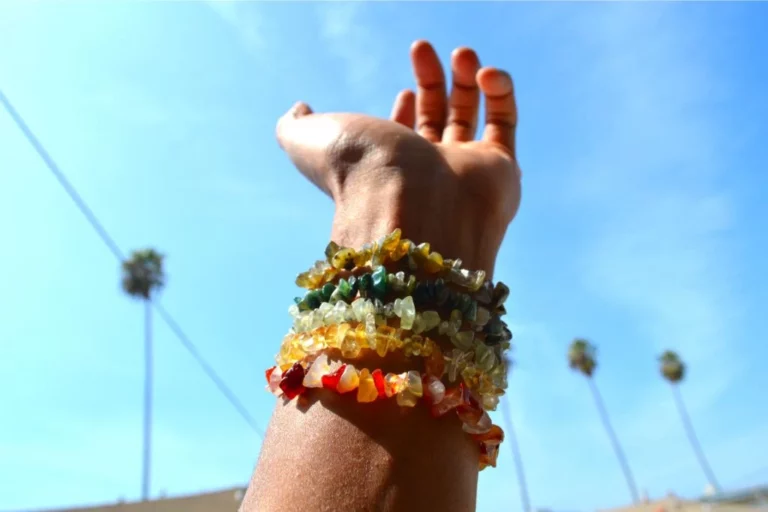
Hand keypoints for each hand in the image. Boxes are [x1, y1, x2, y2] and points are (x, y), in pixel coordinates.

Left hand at [276, 41, 520, 275]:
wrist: (409, 202)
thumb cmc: (355, 169)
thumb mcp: (306, 140)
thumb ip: (295, 125)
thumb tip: (300, 109)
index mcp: (390, 168)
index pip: (405, 137)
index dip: (407, 110)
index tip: (405, 91)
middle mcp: (429, 172)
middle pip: (438, 120)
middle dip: (434, 82)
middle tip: (425, 50)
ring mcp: (466, 171)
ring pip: (472, 117)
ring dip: (467, 80)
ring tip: (462, 53)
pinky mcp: (501, 167)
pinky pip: (505, 121)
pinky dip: (499, 90)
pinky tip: (484, 72)